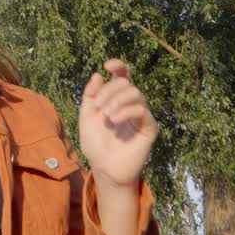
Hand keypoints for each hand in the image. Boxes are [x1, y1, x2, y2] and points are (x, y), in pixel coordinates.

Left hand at [79, 59, 157, 187]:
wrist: (103, 168)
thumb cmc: (95, 143)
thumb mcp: (86, 116)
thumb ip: (90, 95)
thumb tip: (98, 74)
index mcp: (116, 99)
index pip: (123, 76)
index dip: (118, 66)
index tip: (107, 65)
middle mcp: (130, 104)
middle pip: (126, 83)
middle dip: (109, 91)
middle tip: (99, 107)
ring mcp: (141, 115)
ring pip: (135, 93)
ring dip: (117, 100)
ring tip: (106, 116)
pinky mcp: (149, 128)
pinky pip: (142, 110)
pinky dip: (126, 111)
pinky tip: (114, 120)